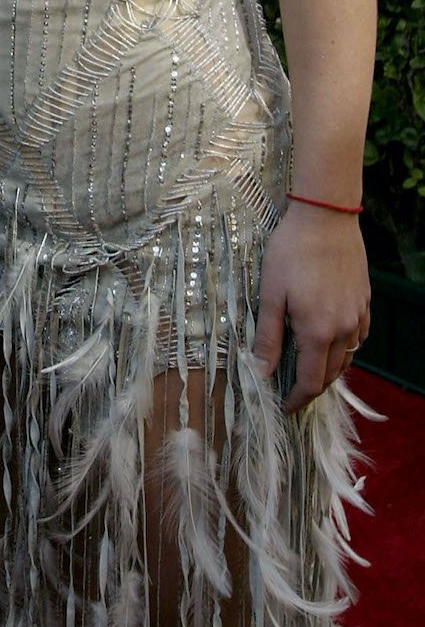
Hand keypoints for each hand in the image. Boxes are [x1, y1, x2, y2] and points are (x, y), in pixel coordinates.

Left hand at [251, 204, 369, 412]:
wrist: (325, 217)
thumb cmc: (291, 252)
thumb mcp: (270, 294)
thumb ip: (267, 337)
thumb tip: (261, 373)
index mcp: (317, 332)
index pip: (311, 382)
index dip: (297, 400)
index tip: (284, 408)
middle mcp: (343, 330)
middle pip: (331, 375)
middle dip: (312, 388)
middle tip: (292, 391)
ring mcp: (358, 316)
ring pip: (347, 357)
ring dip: (329, 370)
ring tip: (308, 369)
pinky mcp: (364, 301)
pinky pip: (358, 337)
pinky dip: (344, 348)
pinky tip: (330, 341)